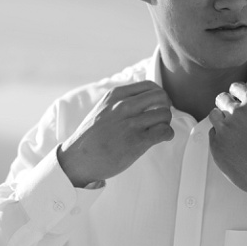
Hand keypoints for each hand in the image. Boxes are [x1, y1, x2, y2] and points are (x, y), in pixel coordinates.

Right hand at [58, 81, 173, 186]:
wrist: (78, 159)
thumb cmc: (92, 136)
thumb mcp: (103, 109)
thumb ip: (120, 102)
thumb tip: (145, 100)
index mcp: (116, 96)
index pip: (150, 86)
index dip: (159, 96)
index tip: (158, 106)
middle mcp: (123, 106)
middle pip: (161, 96)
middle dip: (166, 107)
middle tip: (161, 118)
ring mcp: (130, 124)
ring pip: (164, 114)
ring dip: (166, 122)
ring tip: (159, 130)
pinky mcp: (136, 142)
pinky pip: (164, 131)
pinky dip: (167, 134)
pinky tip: (162, 138)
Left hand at [207, 82, 246, 202]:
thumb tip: (238, 110)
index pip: (237, 87)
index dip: (235, 93)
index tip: (234, 97)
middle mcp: (237, 112)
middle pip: (222, 98)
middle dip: (225, 105)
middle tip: (230, 115)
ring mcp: (225, 128)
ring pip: (213, 114)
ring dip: (219, 120)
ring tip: (229, 130)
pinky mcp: (216, 144)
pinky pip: (212, 134)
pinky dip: (219, 138)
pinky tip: (231, 147)